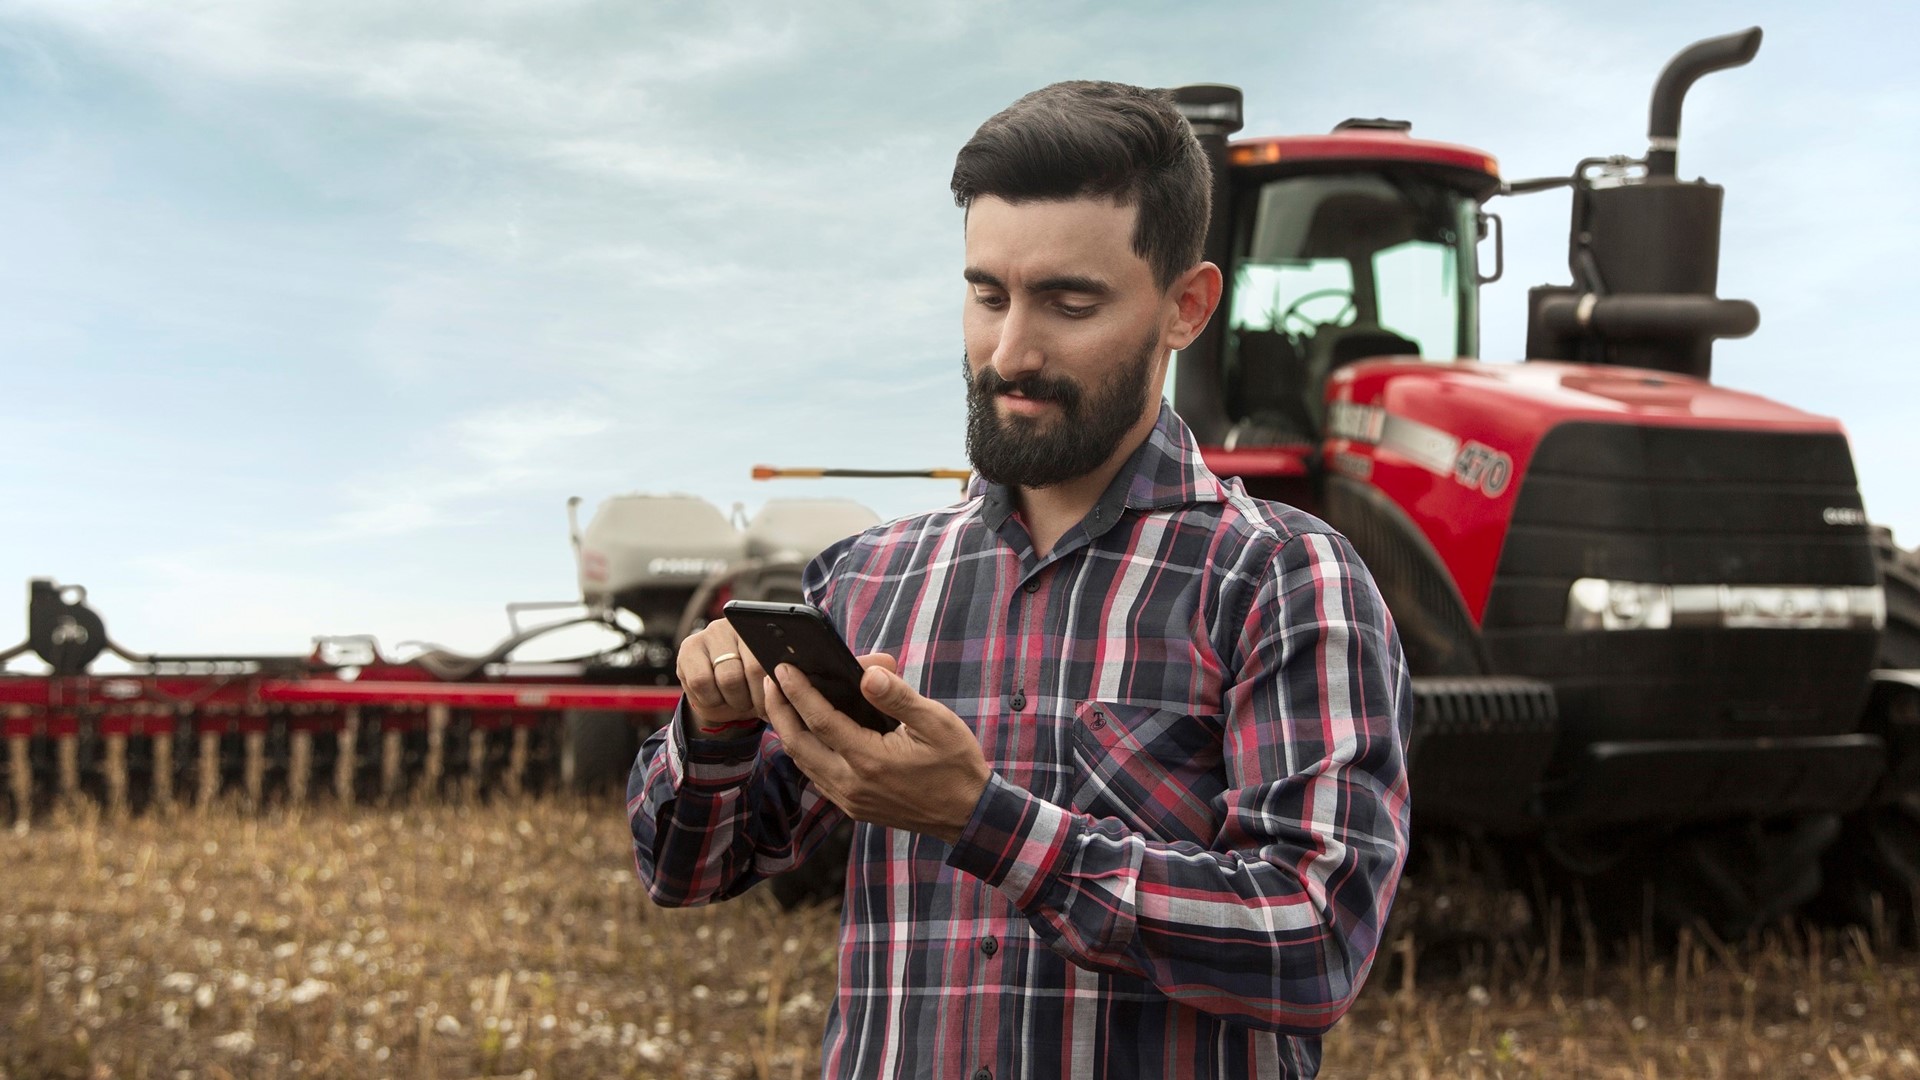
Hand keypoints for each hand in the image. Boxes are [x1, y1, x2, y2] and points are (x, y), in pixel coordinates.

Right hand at [674, 618, 769, 735]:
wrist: (715, 699)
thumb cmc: (747, 688)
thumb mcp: (766, 683)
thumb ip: (780, 678)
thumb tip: (796, 680)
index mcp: (760, 630)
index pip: (774, 656)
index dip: (774, 684)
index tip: (774, 699)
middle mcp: (734, 626)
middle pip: (752, 669)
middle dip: (755, 697)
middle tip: (752, 704)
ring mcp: (708, 634)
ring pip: (727, 678)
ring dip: (733, 701)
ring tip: (735, 701)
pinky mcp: (687, 649)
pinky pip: (701, 682)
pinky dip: (711, 699)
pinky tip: (715, 698)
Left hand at [763, 656, 991, 843]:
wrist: (967, 814)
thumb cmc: (956, 765)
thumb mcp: (937, 723)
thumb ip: (899, 697)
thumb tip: (868, 674)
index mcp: (870, 760)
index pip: (820, 721)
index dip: (798, 692)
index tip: (783, 668)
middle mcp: (852, 783)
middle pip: (797, 743)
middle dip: (779, 709)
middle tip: (771, 680)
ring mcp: (850, 799)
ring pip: (802, 763)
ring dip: (788, 730)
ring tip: (782, 701)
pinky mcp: (853, 807)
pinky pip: (816, 776)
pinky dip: (803, 751)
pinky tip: (805, 733)